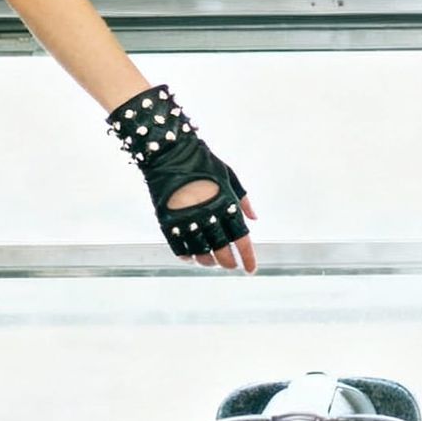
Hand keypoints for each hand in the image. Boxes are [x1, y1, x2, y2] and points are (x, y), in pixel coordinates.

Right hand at [107, 84, 257, 273]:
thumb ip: (243, 199)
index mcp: (226, 203)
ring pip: (201, 254)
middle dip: (229, 262)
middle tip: (232, 265)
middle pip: (222, 251)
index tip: (251, 269)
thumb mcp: (229, 175)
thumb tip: (254, 219)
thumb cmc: (204, 161)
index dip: (248, 257)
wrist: (169, 151)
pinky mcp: (167, 222)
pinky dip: (188, 257)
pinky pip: (179, 249)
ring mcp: (186, 220)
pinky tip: (193, 257)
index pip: (241, 239)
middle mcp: (207, 215)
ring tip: (212, 261)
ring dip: (209, 262)